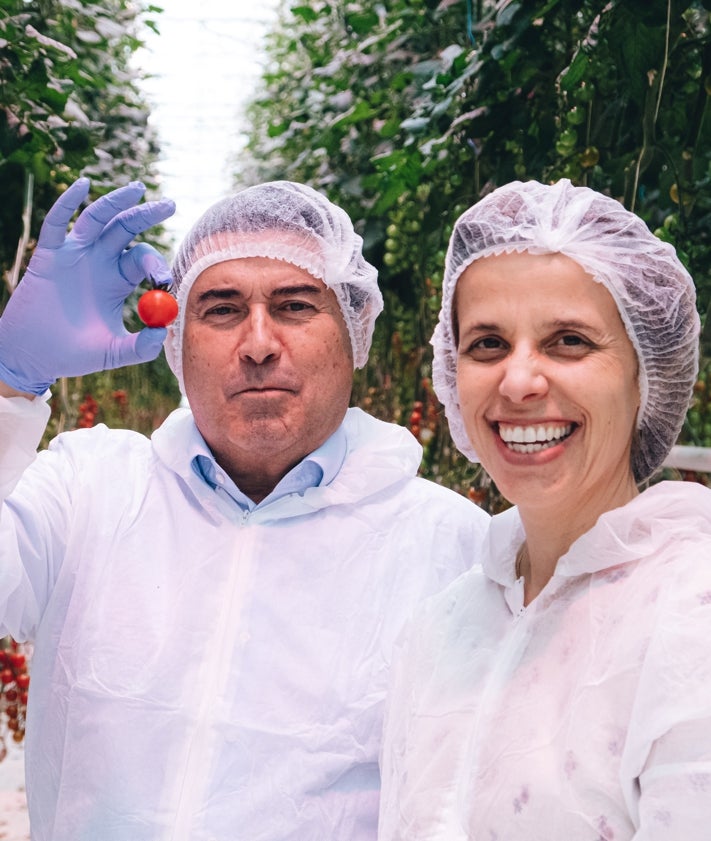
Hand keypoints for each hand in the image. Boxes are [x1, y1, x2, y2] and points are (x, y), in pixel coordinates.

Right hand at [0, 177, 175, 394]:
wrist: (34, 357)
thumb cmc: (75, 354)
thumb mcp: (113, 353)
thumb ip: (140, 347)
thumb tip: (164, 333)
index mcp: (118, 279)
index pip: (142, 258)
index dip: (155, 263)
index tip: (163, 279)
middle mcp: (99, 261)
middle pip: (126, 228)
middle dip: (147, 215)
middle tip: (170, 205)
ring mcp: (73, 254)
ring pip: (98, 218)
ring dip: (117, 201)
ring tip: (138, 189)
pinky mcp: (48, 254)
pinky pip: (56, 223)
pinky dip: (68, 202)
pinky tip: (82, 185)